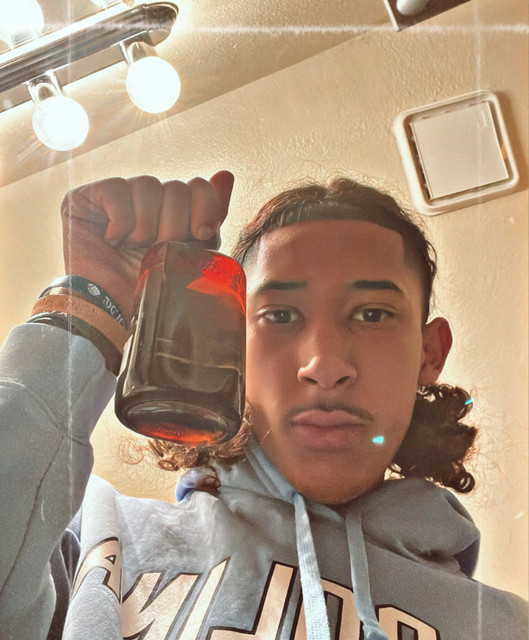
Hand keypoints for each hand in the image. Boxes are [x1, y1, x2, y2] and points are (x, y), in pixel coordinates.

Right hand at [60, 171, 233, 321]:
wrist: (111, 311)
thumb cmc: (150, 289)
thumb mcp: (190, 254)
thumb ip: (208, 214)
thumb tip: (226, 175)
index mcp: (172, 210)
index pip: (198, 186)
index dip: (205, 206)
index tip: (202, 234)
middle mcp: (144, 199)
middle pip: (176, 187)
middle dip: (174, 225)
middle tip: (159, 251)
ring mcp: (115, 196)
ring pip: (148, 185)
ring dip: (146, 227)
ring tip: (133, 249)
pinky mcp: (85, 197)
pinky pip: (117, 189)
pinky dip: (120, 221)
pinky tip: (112, 241)